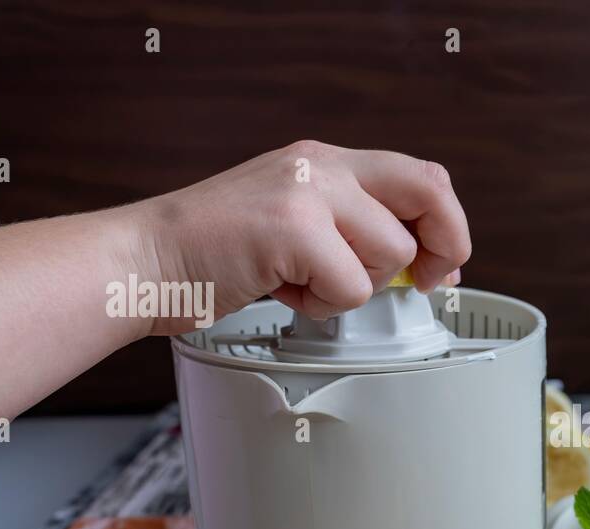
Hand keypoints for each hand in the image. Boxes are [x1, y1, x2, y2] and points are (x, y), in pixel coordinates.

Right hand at [132, 140, 471, 333]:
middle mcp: (322, 164)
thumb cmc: (213, 254)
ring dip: (355, 288)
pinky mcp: (293, 228)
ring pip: (391, 252)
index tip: (441, 265)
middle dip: (444, 244)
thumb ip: (352, 230)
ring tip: (303, 283)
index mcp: (326, 160)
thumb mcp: (294, 223)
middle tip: (424, 282)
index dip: (446, 223)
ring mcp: (308, 191)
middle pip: (430, 190)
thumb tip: (420, 267)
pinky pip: (352, 288)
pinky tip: (282, 291)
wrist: (143, 261)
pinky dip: (322, 307)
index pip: (421, 175)